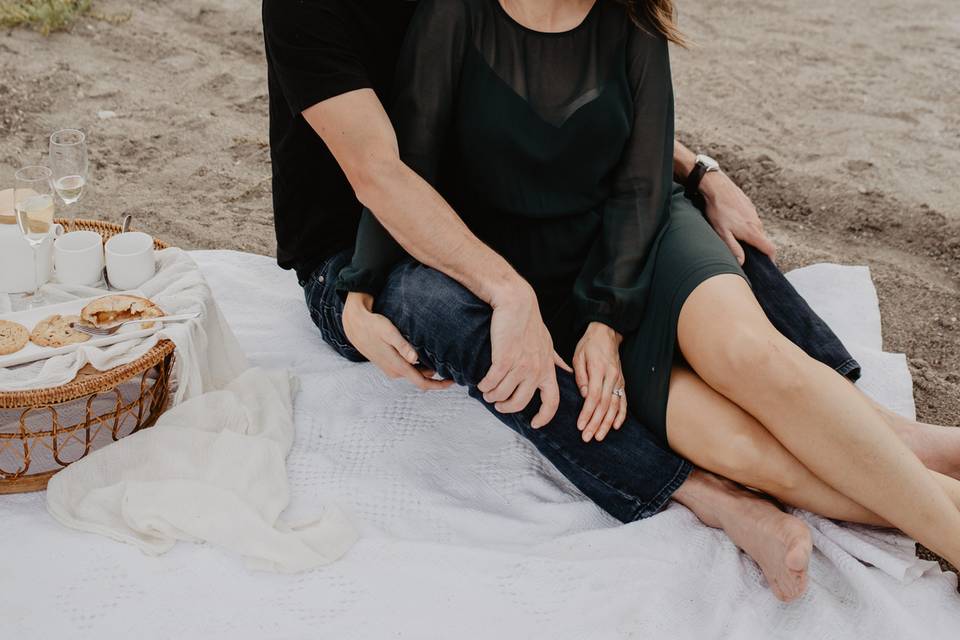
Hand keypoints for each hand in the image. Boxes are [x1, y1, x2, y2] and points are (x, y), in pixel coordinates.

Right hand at [342, 292, 452, 390]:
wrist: (355, 325)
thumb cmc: (373, 325)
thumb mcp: (389, 332)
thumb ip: (403, 346)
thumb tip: (415, 359)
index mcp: (397, 366)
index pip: (422, 382)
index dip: (438, 384)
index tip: (452, 381)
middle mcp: (394, 372)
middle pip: (421, 378)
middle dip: (435, 375)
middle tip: (450, 364)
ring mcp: (391, 369)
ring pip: (414, 373)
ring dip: (426, 368)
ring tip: (438, 356)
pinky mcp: (388, 364)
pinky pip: (408, 369)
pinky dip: (418, 365)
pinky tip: (423, 355)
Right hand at [478, 282, 571, 427]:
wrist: (516, 303)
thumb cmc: (530, 322)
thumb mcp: (548, 343)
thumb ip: (556, 360)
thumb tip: (566, 370)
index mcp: (547, 369)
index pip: (552, 402)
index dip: (544, 417)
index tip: (535, 424)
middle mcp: (536, 371)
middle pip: (520, 403)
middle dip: (506, 408)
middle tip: (499, 405)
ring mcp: (520, 366)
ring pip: (502, 394)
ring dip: (492, 396)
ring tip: (487, 393)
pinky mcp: (504, 359)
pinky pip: (491, 382)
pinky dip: (484, 386)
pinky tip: (481, 383)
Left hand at [573, 322, 626, 442]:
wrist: (606, 333)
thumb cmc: (589, 345)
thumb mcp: (578, 356)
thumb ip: (580, 376)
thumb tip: (583, 395)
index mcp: (599, 370)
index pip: (594, 396)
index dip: (587, 413)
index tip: (581, 425)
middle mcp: (612, 376)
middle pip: (604, 405)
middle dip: (596, 423)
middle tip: (587, 437)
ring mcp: (619, 380)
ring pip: (615, 406)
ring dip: (607, 423)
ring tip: (599, 436)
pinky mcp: (622, 382)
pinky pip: (624, 401)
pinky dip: (621, 415)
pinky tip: (615, 426)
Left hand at [700, 171, 775, 264]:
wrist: (717, 187)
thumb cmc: (718, 210)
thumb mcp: (722, 233)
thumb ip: (733, 249)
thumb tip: (742, 262)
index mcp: (752, 232)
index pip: (770, 248)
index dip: (771, 259)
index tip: (767, 265)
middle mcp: (757, 222)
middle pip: (762, 240)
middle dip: (756, 248)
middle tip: (744, 253)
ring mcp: (754, 213)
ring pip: (756, 229)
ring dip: (749, 236)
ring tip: (735, 237)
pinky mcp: (749, 206)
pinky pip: (751, 220)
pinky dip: (745, 225)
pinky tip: (732, 224)